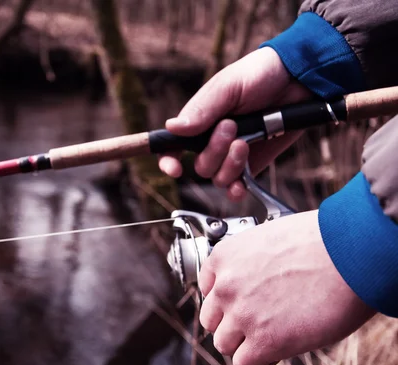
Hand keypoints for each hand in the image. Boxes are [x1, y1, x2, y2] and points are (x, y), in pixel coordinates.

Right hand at [159, 47, 312, 200]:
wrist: (298, 79)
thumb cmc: (259, 74)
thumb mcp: (228, 86)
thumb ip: (202, 110)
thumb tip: (172, 127)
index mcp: (199, 121)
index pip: (172, 146)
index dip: (168, 159)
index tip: (174, 167)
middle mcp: (211, 141)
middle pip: (200, 165)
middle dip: (214, 151)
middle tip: (231, 126)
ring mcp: (232, 154)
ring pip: (217, 177)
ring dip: (230, 165)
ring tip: (245, 143)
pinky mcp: (253, 164)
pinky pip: (237, 187)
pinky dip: (237, 189)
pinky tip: (241, 184)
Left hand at [198, 210, 376, 364]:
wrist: (350, 253)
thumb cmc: (322, 241)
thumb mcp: (270, 238)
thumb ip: (252, 262)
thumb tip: (257, 281)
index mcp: (224, 256)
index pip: (208, 289)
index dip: (228, 299)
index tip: (245, 302)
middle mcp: (225, 285)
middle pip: (212, 319)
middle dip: (233, 322)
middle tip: (260, 321)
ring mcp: (241, 314)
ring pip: (224, 343)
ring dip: (245, 343)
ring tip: (273, 334)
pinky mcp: (263, 340)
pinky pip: (244, 363)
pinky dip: (260, 360)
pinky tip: (279, 348)